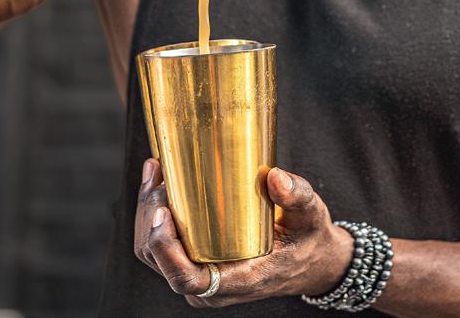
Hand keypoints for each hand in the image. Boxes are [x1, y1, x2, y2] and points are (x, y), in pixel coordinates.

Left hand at [135, 159, 353, 307]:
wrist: (311, 261)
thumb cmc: (309, 238)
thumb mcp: (312, 214)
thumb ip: (297, 195)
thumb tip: (276, 177)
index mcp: (239, 280)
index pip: (187, 280)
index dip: (166, 250)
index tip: (163, 211)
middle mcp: (212, 288)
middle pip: (160, 261)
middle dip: (150, 218)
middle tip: (158, 175)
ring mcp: (201, 279)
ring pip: (154, 255)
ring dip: (147, 214)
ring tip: (155, 172)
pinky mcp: (196, 264)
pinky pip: (161, 249)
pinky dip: (154, 217)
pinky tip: (159, 183)